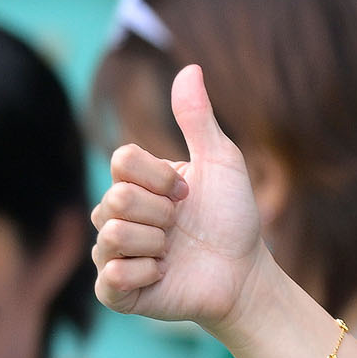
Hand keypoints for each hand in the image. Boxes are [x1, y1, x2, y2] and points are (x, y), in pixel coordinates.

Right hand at [91, 66, 274, 333]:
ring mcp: (111, 252)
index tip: (187, 193)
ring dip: (157, 244)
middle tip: (182, 227)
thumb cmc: (234, 219)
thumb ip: (198, 118)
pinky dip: (145, 275)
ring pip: (113, 234)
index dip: (160, 177)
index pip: (122, 160)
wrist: (246, 276)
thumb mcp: (222, 163)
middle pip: (116, 198)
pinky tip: (164, 276)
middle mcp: (114, 214)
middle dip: (162, 212)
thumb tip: (190, 67)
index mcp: (133, 182)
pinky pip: (110, 275)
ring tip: (173, 253)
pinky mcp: (115, 290)